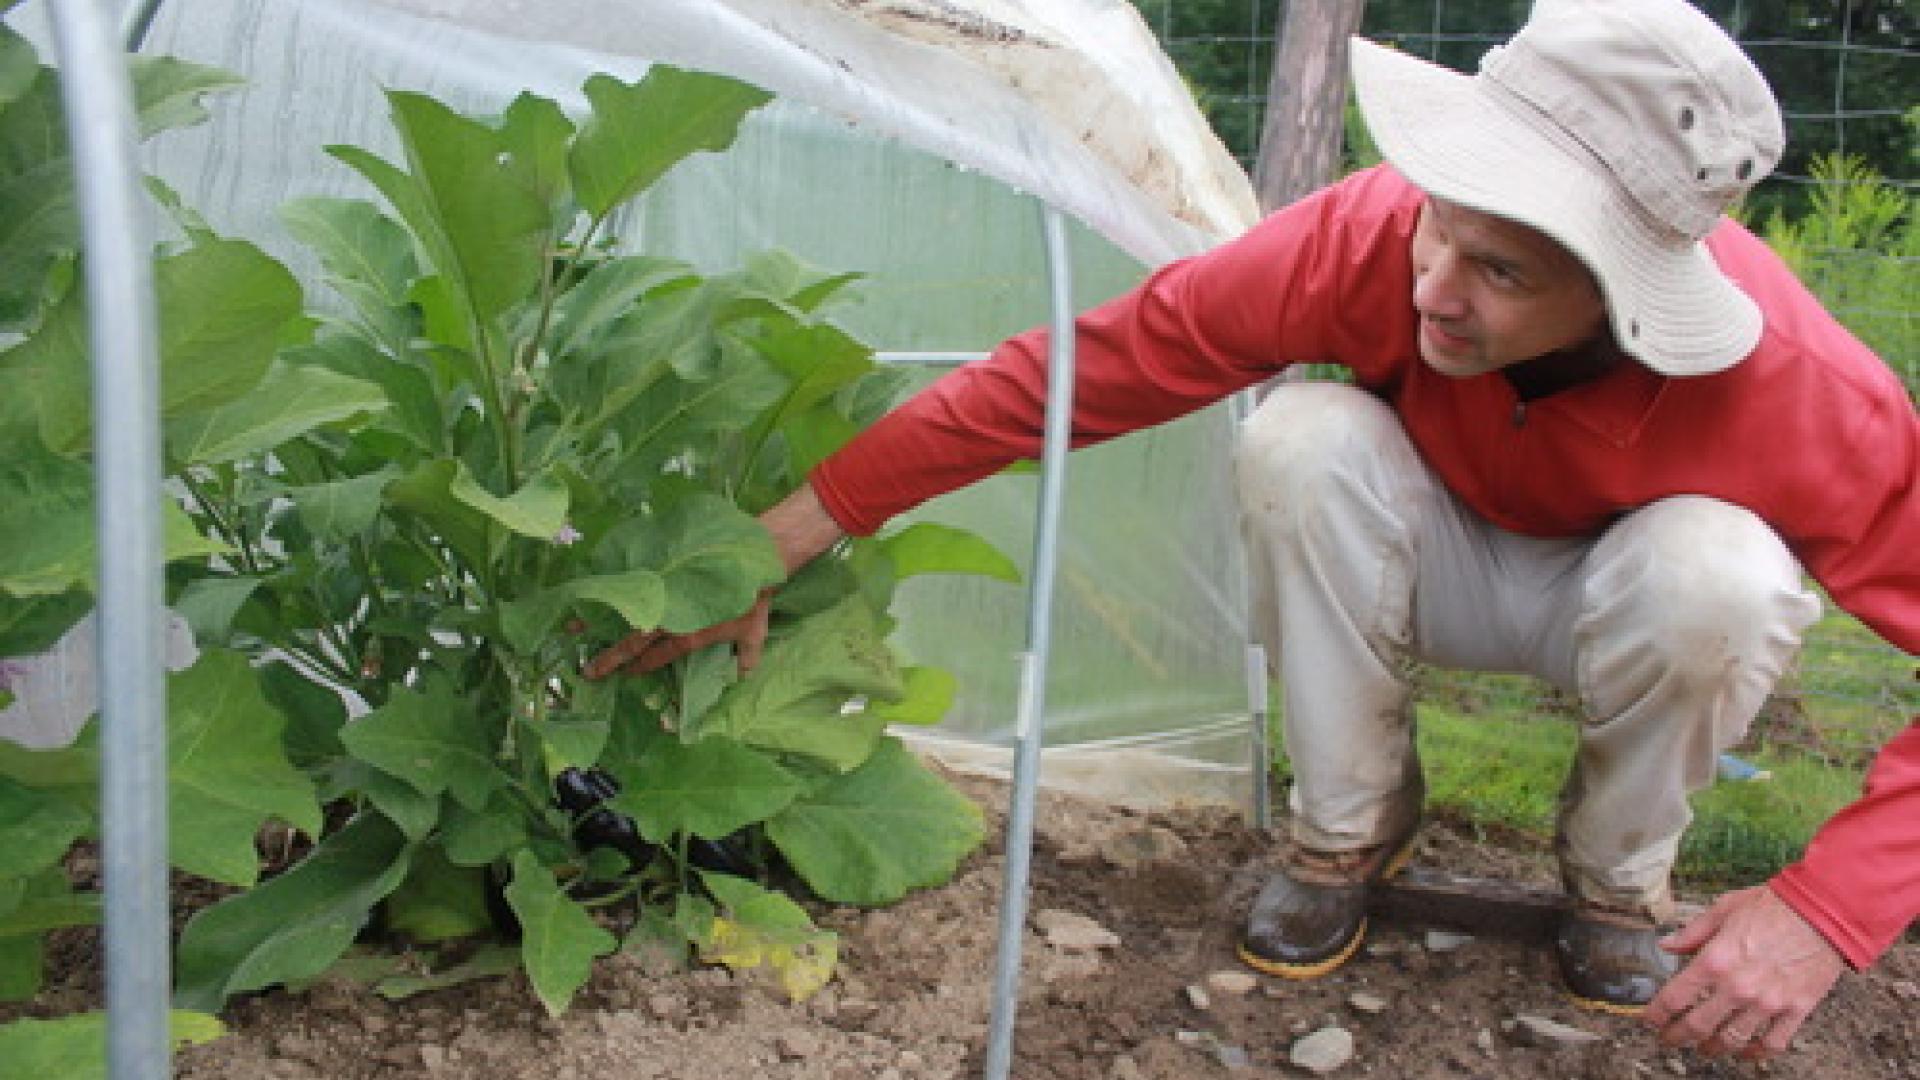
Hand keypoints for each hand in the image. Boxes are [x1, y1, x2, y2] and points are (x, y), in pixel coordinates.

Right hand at [582, 484, 845, 679]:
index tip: (621, 676)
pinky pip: (631, 579)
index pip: (657, 656)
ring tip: (571, 626)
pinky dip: (610, 585)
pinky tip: (589, 589)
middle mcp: (670, 616)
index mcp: (688, 635)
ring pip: (625, 609)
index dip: (638, 668)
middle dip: (609, 656)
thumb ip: (746, 656)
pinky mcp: (661, 567)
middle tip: (586, 669)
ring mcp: (663, 591)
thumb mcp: (754, 631)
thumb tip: (743, 676)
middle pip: (632, 640)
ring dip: (599, 618)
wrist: (755, 554)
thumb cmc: (755, 595)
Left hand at [1642, 884, 1846, 1060]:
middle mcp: (1737, 988)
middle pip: (1698, 1025)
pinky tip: (1746, 1053)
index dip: (1656, 1013)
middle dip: (1677, 1036)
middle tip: (1669, 1040)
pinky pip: (1773, 1043)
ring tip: (1704, 1049)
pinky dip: (1756, 1053)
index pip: (1674, 997)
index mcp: (1715, 961)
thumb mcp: (1723, 909)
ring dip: (1713, 1048)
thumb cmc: (1773, 906)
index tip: (1649, 1020)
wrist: (1824, 912)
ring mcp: (1767, 1003)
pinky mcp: (1796, 1010)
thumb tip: (1665, 945)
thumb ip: (1692, 932)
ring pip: (1732, 1039)